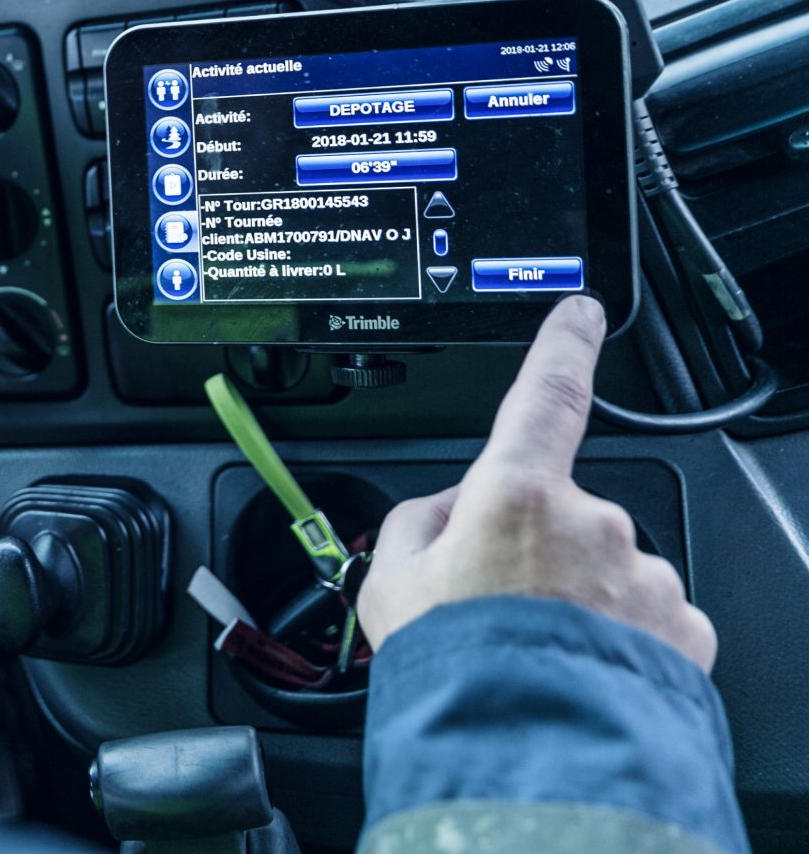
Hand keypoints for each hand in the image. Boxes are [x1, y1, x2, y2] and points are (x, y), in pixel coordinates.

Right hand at [357, 295, 716, 670]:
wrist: (527, 757)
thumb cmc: (455, 669)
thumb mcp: (387, 583)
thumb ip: (414, 524)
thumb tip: (446, 512)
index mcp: (516, 494)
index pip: (546, 395)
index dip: (562, 345)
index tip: (579, 312)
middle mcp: (592, 522)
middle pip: (560, 513)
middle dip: (533, 548)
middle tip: (494, 608)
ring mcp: (642, 575)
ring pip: (607, 568)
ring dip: (578, 599)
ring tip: (538, 653)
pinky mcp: (684, 629)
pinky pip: (647, 618)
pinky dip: (618, 640)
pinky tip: (581, 672)